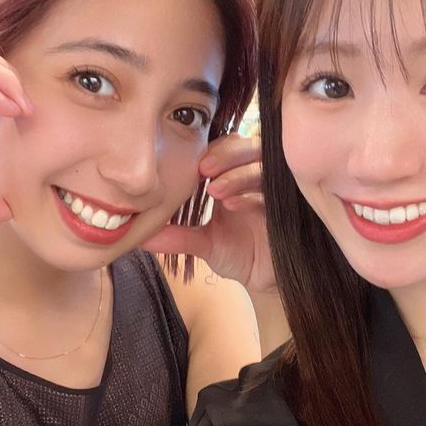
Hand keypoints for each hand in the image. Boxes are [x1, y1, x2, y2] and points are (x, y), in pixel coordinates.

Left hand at [143, 133, 275, 293]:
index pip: (223, 148)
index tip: (192, 166)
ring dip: (237, 173)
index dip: (210, 151)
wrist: (267, 279)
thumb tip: (138, 236)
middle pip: (246, 145)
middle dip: (225, 154)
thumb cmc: (238, 254)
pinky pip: (272, 192)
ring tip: (216, 190)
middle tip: (204, 169)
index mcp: (232, 177)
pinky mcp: (286, 207)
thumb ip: (175, 237)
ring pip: (261, 164)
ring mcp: (271, 190)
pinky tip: (234, 205)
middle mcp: (254, 177)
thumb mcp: (203, 245)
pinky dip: (252, 195)